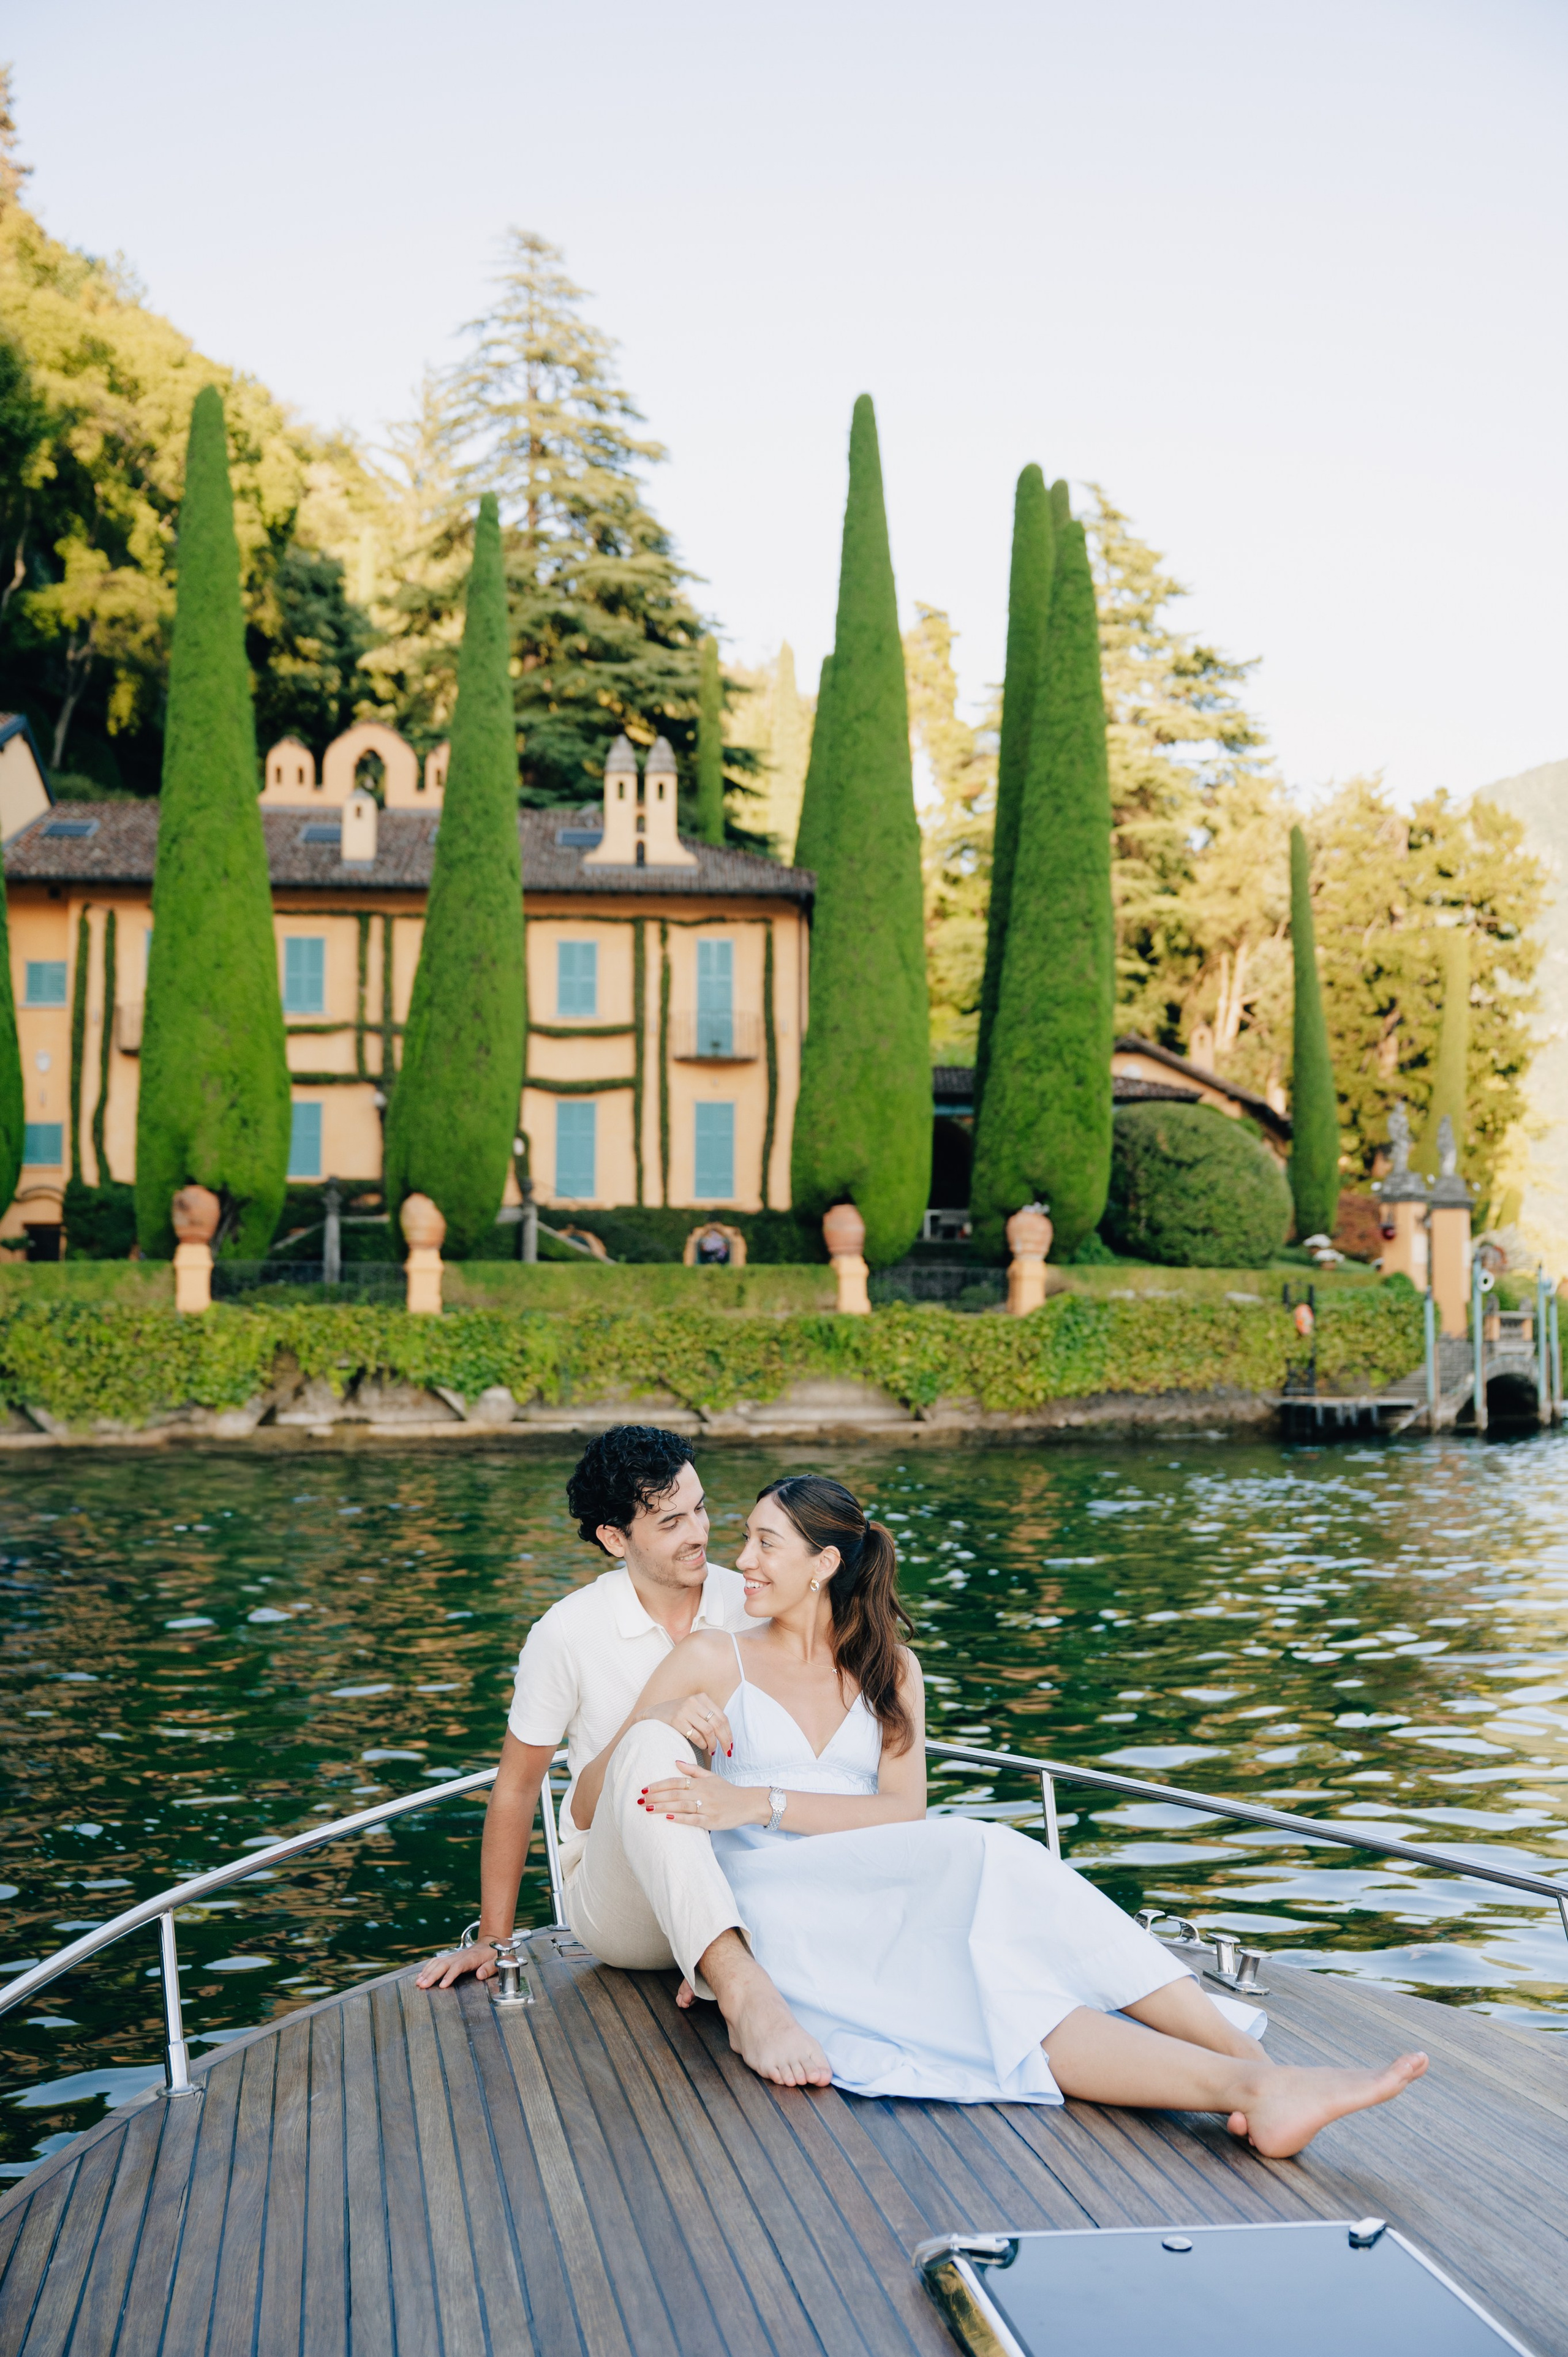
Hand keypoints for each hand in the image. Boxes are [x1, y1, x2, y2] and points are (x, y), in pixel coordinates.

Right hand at [415, 1940, 499, 1989]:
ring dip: (427, 1972)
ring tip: (418, 1982)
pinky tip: (421, 1975)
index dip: (449, 1976)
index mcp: (471, 1959)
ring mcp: (454, 1956)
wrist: (490, 1942)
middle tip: (422, 1985)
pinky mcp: (451, 1958)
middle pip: (443, 1965)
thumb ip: (489, 1968)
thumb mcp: (496, 1961)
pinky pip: (437, 1961)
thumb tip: (479, 1975)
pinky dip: (428, 1968)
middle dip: (432, 1975)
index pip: (458, 1967)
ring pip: (438, 1963)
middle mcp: (459, 1956)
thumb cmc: (493, 1954)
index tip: (442, 1985)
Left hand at [639, 1758, 766, 1831]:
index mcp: (700, 1782)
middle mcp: (702, 1793)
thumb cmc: (727, 1791)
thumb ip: (693, 1770)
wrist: (748, 1803)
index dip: (659, 1785)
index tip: (645, 1789)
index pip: (676, 1782)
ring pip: (681, 1806)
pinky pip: (693, 1819)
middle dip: (656, 1797)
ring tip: (648, 1809)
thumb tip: (675, 1761)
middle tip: (640, 1800)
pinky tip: (667, 1819)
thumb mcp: (712, 1777)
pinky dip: (680, 1819)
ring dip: (663, 1807)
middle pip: (675, 1794)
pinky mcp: (711, 1820)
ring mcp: (707, 1807)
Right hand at [645, 1691, 733, 1757]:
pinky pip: (695, 1735)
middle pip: (717, 1724)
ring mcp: (685, 1710)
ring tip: (712, 1750)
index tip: (730, 1744)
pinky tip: (702, 1746)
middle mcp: (695, 1702)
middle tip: (726, 1752)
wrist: (653, 1713)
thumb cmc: (677, 1714)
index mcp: (702, 1698)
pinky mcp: (677, 1720)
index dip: (728, 1732)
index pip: (722, 1716)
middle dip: (724, 1740)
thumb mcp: (694, 1709)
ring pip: (708, 1731)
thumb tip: (726, 1735)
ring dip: (712, 1744)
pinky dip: (702, 1744)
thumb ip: (708, 1716)